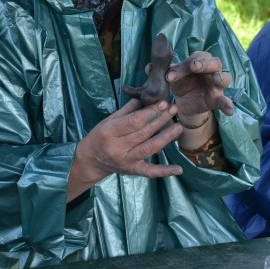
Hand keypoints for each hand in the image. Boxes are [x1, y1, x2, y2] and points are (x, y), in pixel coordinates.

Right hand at [67, 99, 182, 200]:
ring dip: (165, 138)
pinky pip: (149, 172)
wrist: (90, 160)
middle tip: (174, 109)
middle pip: (143, 133)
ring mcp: (126, 161)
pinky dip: (164, 171)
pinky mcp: (133, 171)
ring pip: (148, 148)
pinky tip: (178, 169)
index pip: (133, 121)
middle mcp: (117, 148)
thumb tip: (146, 97)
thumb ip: (128, 110)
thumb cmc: (100, 136)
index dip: (150, 112)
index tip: (163, 103)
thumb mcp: (109, 120)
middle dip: (160, 120)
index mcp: (110, 132)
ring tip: (178, 127)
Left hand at [166, 51, 233, 118]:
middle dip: (205, 64)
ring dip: (221, 77)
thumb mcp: (173, 77)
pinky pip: (225, 102)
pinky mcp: (217, 100)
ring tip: (217, 79)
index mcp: (200, 61)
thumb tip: (159, 70)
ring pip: (224, 78)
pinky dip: (228, 106)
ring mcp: (216, 85)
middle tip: (194, 66)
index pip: (197, 58)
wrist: (183, 102)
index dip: (185, 64)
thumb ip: (171, 72)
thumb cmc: (181, 83)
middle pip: (214, 63)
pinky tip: (230, 111)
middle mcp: (211, 71)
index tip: (173, 72)